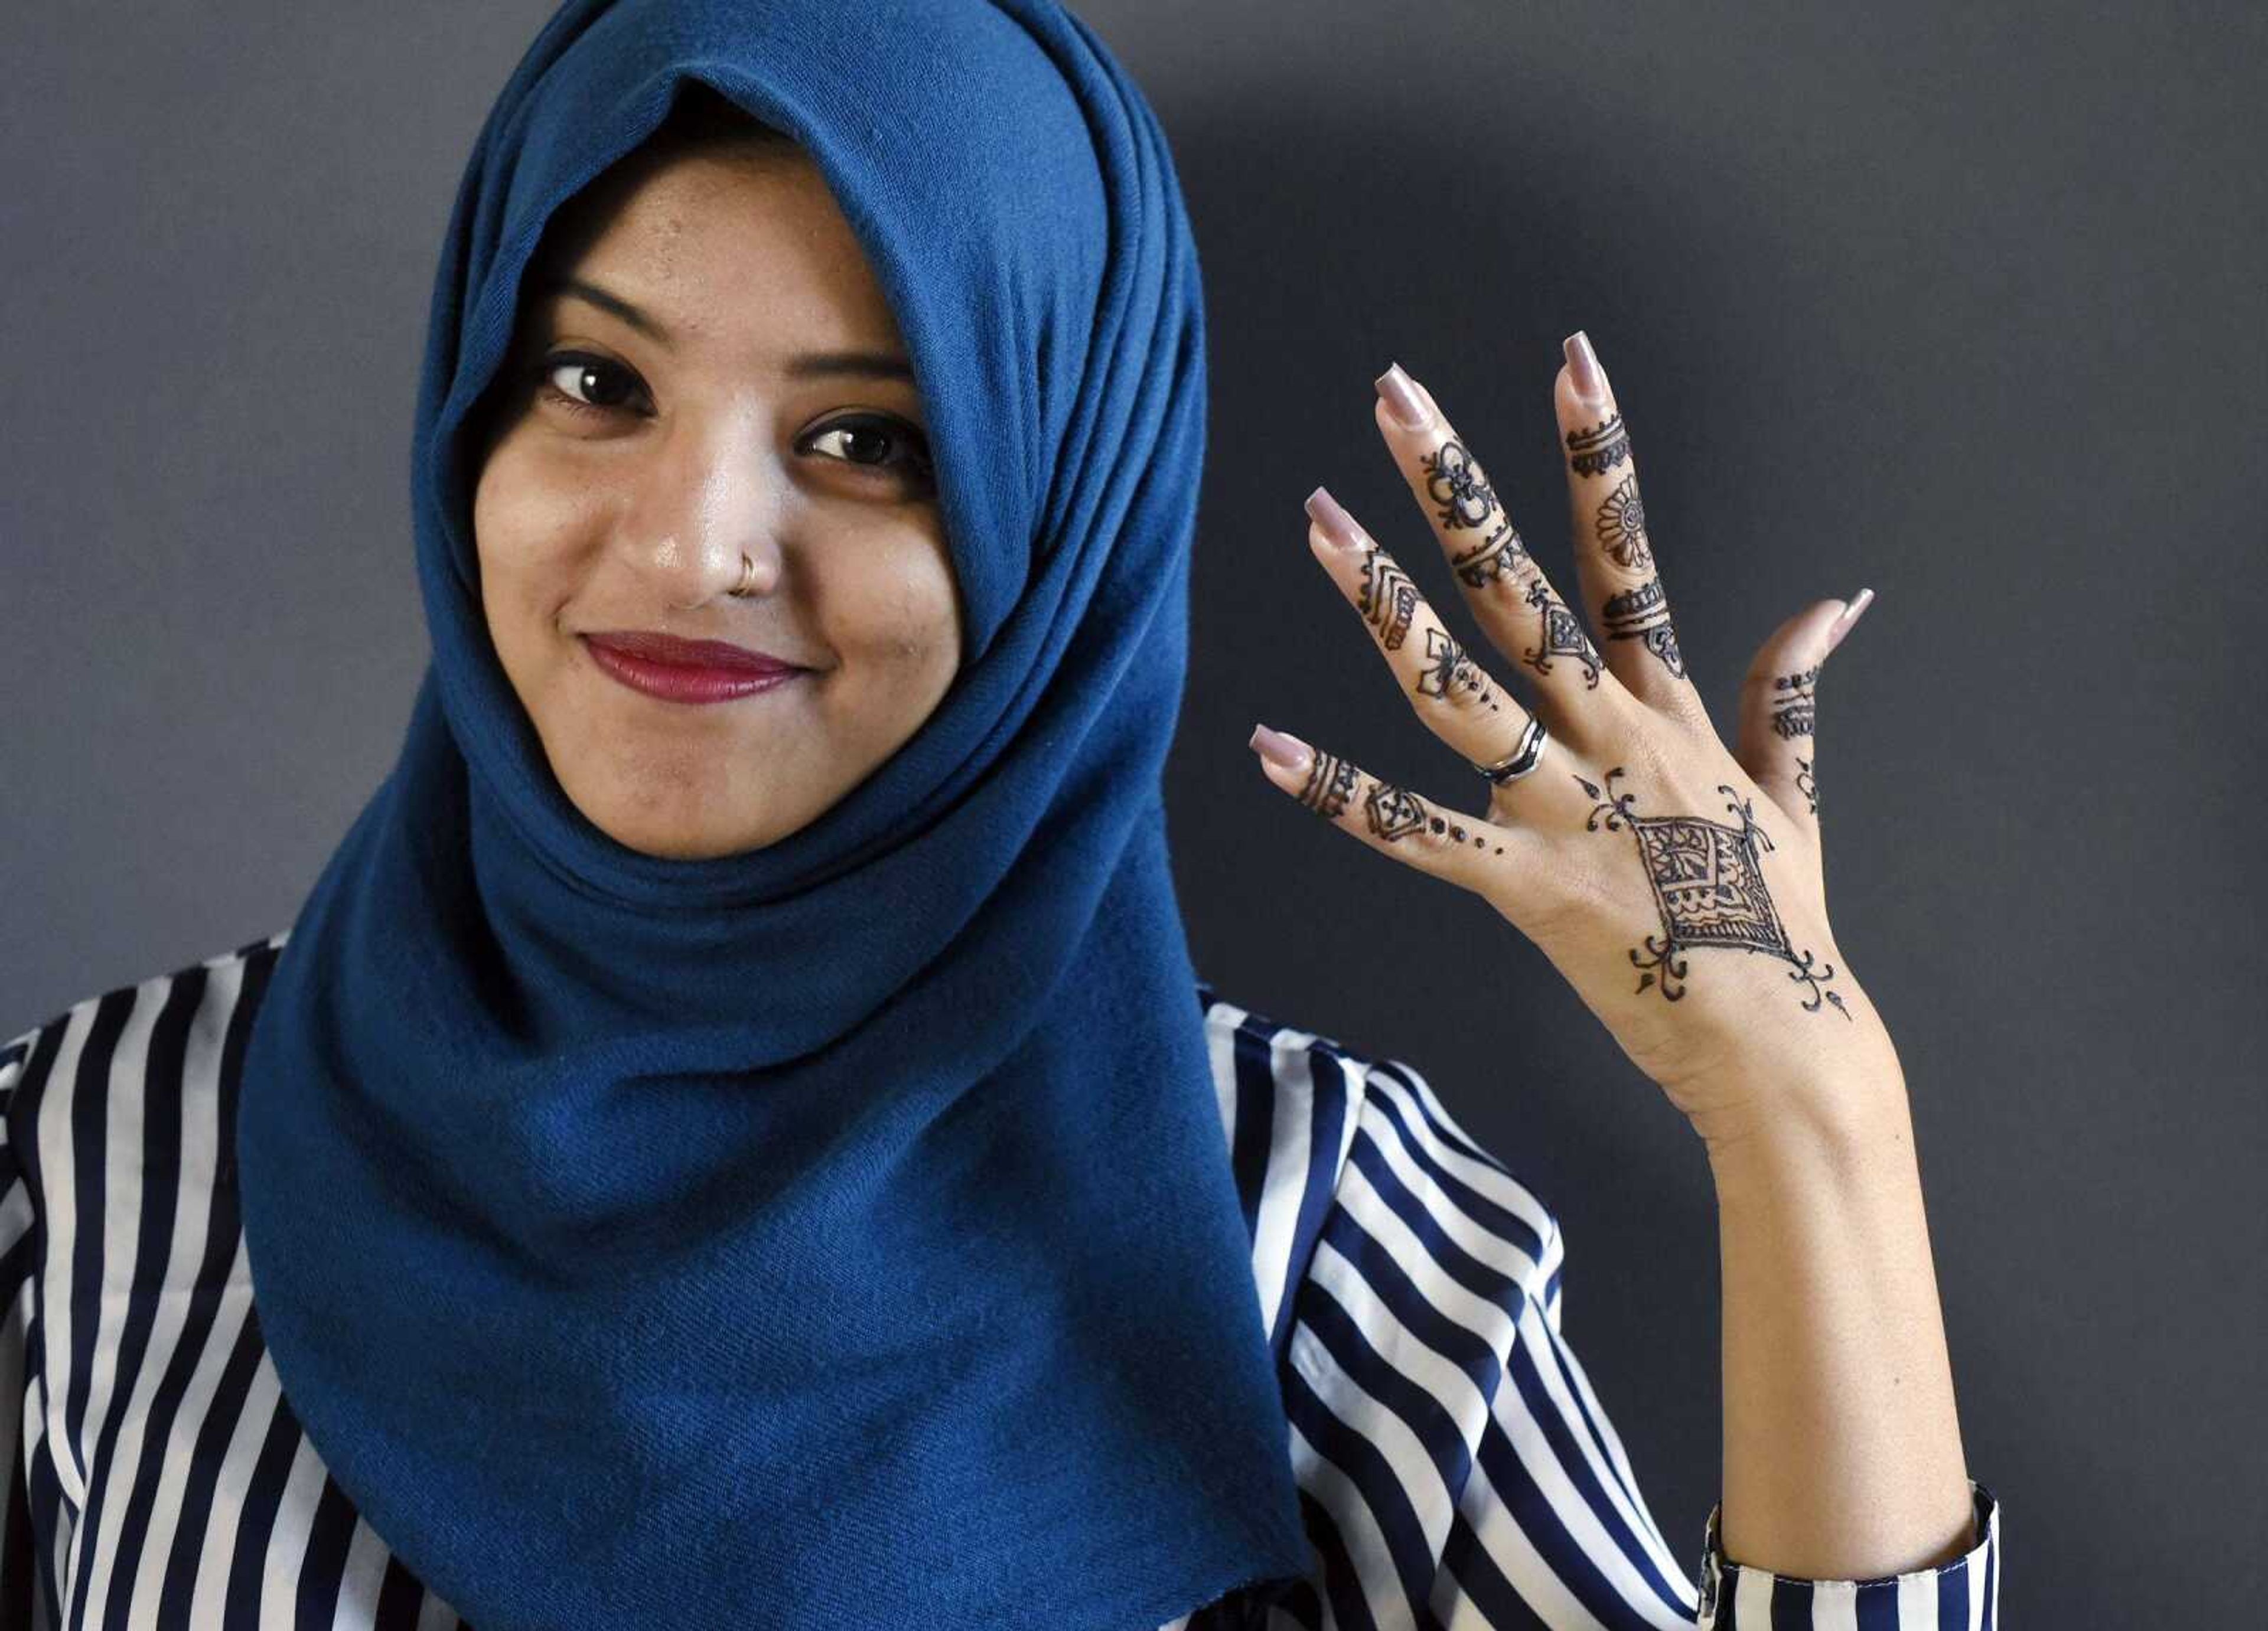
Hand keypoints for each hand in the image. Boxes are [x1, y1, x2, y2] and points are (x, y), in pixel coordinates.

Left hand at [1246, 334, 1898, 1141]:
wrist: (1789, 1056)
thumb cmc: (1780, 931)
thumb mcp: (1793, 795)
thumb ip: (1788, 692)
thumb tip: (1835, 601)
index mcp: (1664, 712)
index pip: (1626, 554)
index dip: (1596, 454)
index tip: (1569, 358)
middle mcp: (1613, 739)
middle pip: (1523, 590)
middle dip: (1457, 488)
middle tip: (1393, 393)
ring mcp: (1569, 810)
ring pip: (1461, 686)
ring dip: (1385, 604)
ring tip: (1318, 520)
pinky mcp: (1530, 890)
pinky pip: (1417, 833)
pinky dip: (1338, 795)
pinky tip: (1262, 748)